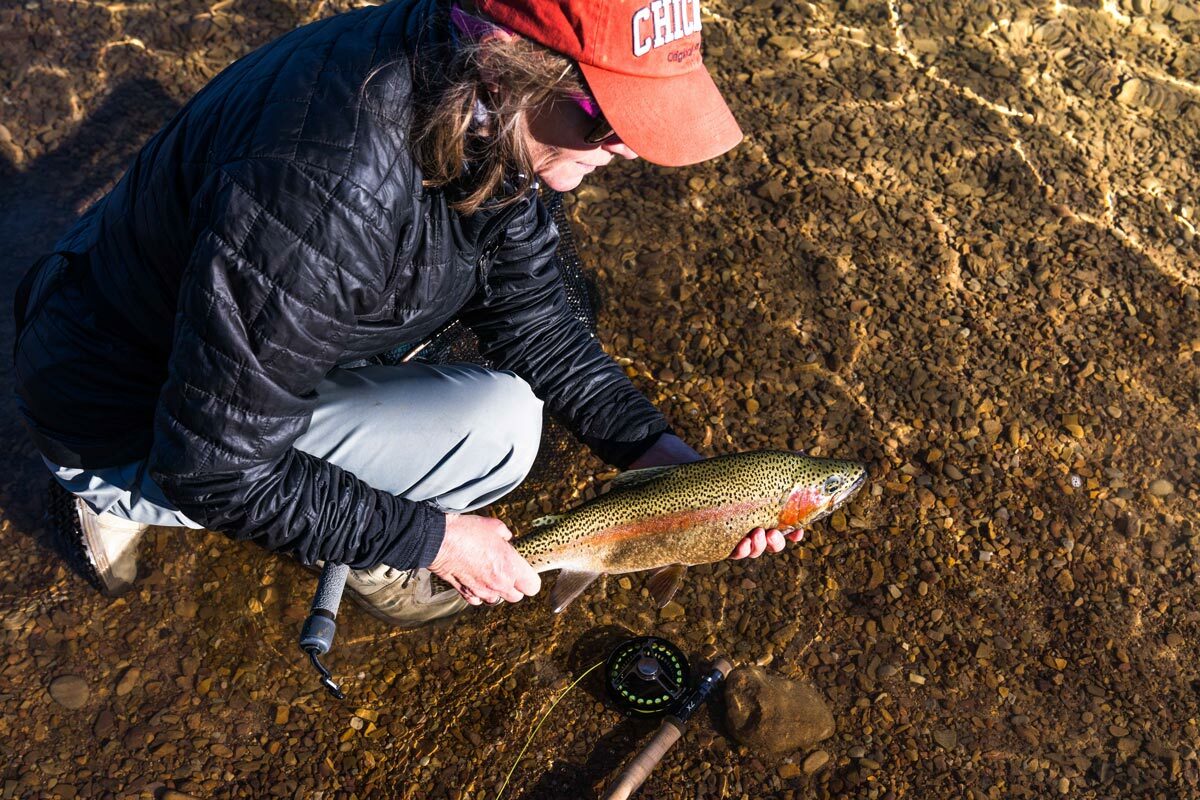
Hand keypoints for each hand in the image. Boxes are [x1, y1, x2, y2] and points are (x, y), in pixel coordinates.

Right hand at [429, 514, 540, 604]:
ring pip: (496, 600)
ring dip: (496, 591)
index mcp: (511, 567)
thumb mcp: (494, 526)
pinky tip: (474, 580)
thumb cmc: (467, 531)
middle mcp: (499, 583)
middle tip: (507, 573)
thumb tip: (507, 538)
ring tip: (489, 576)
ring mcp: (482, 591)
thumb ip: (506, 535)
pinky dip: (477, 594)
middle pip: (516, 597)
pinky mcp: (466, 594)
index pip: (533, 586)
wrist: (440, 540)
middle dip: (514, 587)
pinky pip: (477, 600)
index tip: (525, 572)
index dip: (530, 580)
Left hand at [627, 434, 802, 560]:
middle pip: (768, 543)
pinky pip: (727, 552)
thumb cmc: (715, 468)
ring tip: (757, 536)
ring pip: (750, 550)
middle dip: (776, 542)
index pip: (782, 527)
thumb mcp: (746, 466)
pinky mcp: (709, 537)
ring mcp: (728, 533)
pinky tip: (741, 544)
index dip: (794, 532)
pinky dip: (738, 551)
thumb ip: (773, 466)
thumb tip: (804, 454)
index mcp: (757, 510)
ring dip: (758, 548)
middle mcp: (745, 525)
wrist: (676, 466)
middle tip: (775, 533)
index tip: (800, 530)